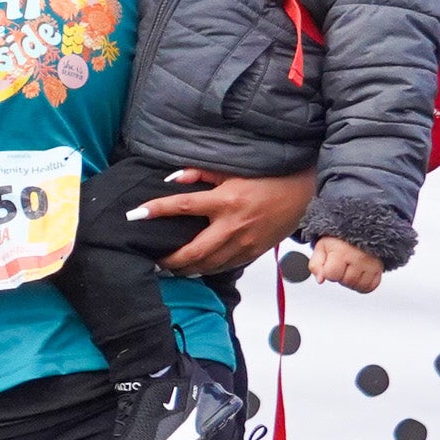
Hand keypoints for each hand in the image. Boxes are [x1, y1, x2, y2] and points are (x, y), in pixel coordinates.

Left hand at [128, 166, 318, 274]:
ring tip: (170, 268)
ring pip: (207, 265)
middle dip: (169, 260)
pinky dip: (207, 269)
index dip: (157, 210)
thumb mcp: (233, 170)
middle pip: (192, 251)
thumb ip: (201, 174)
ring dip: (186, 269)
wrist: (304, 193)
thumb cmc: (267, 178)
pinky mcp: (253, 253)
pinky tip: (196, 267)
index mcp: (225, 201)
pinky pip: (224, 267)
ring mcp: (244, 243)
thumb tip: (172, 180)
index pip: (182, 206)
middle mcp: (233, 226)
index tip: (135, 215)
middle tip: (154, 260)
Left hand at [307, 237, 384, 292]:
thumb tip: (320, 280)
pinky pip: (371, 286)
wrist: (360, 227)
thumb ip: (316, 265)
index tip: (331, 264)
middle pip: (346, 282)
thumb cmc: (340, 238)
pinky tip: (359, 276)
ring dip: (352, 282)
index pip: (331, 275)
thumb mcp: (322, 247)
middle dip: (341, 276)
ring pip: (359, 286)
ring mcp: (371, 263)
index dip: (329, 272)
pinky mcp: (380, 268)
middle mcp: (359, 258)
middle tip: (342, 265)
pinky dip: (364, 285)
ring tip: (350, 269)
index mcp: (342, 252)